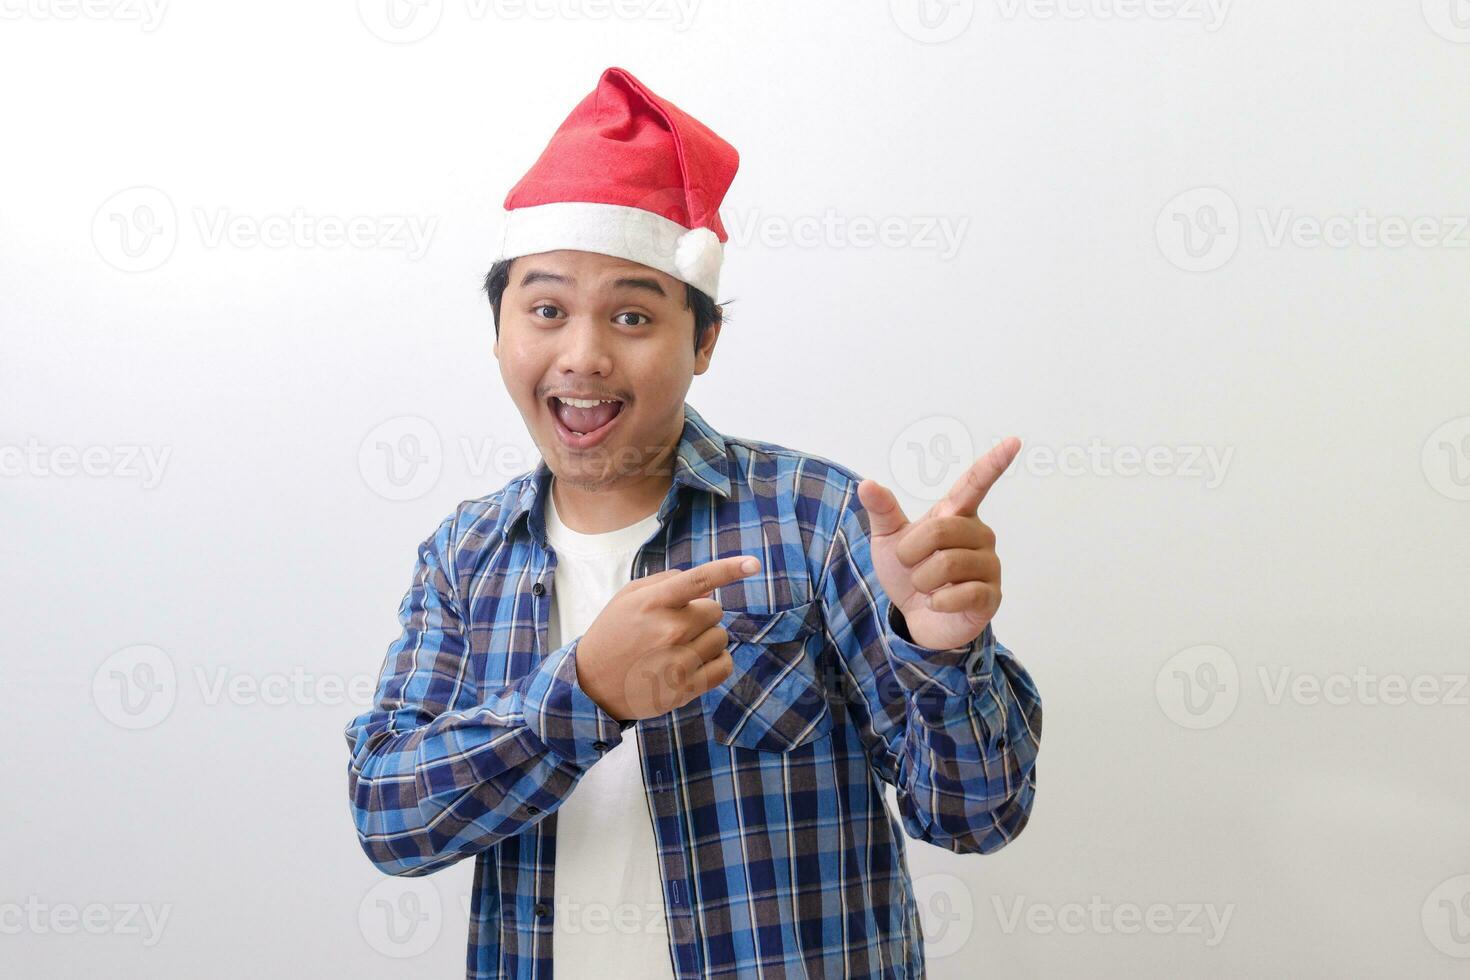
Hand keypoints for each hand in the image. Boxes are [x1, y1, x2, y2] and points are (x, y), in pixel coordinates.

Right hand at [576, 554, 761, 721]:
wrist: (592, 685)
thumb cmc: (613, 635)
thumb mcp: (628, 598)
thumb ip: (666, 583)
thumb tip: (706, 584)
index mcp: (654, 603)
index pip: (699, 580)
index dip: (729, 569)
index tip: (753, 564)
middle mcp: (669, 630)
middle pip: (715, 611)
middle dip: (701, 615)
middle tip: (677, 626)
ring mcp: (679, 660)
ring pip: (720, 638)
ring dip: (707, 639)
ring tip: (680, 648)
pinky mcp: (685, 688)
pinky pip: (724, 666)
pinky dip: (716, 662)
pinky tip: (695, 662)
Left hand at [858, 436, 1020, 650]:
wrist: (916, 618)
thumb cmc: (908, 573)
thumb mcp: (888, 540)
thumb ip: (882, 511)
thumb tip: (867, 484)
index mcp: (957, 515)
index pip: (976, 484)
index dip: (993, 463)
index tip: (1014, 441)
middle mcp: (980, 535)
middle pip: (941, 530)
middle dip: (911, 552)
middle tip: (910, 566)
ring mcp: (989, 565)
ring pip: (947, 564)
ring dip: (922, 580)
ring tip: (926, 586)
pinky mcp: (991, 596)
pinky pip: (961, 593)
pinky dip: (938, 600)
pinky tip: (937, 603)